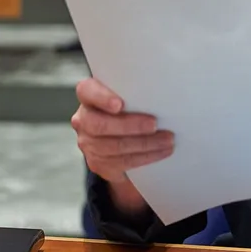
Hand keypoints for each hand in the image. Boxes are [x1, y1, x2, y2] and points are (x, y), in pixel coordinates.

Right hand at [71, 78, 173, 213]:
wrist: (120, 138)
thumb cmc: (130, 108)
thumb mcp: (129, 95)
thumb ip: (135, 91)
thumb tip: (166, 88)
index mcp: (89, 96)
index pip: (87, 91)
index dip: (102, 98)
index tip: (120, 104)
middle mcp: (83, 120)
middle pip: (100, 125)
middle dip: (130, 125)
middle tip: (154, 124)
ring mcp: (88, 143)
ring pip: (113, 147)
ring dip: (145, 144)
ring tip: (167, 140)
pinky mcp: (98, 163)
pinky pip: (121, 162)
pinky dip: (145, 157)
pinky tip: (161, 151)